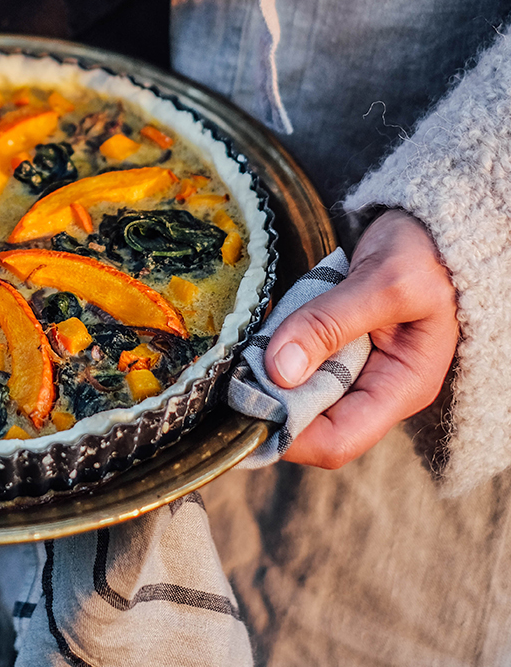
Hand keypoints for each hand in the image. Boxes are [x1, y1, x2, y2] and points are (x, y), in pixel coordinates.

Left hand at [265, 209, 457, 468]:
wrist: (431, 225)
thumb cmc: (424, 253)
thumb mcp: (383, 283)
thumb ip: (330, 324)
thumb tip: (279, 370)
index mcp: (402, 388)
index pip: (338, 441)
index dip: (288, 434)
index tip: (244, 402)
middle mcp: (377, 389)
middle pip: (311, 422)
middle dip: (271, 401)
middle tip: (234, 368)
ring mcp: (357, 368)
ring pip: (299, 392)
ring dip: (267, 374)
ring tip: (246, 345)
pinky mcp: (338, 347)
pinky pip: (298, 362)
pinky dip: (274, 350)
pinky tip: (260, 332)